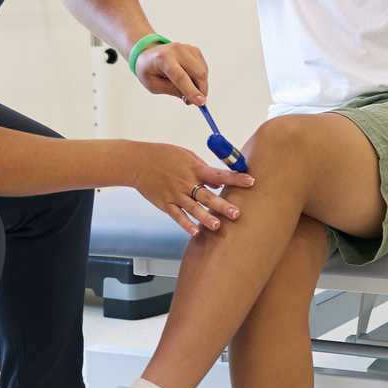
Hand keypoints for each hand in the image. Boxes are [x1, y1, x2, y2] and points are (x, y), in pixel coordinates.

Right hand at [132, 142, 250, 236]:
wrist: (137, 162)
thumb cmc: (163, 156)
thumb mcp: (186, 156)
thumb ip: (203, 168)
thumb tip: (217, 181)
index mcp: (194, 169)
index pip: (219, 174)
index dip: (235, 178)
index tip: (250, 181)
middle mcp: (186, 182)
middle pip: (207, 196)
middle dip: (222, 205)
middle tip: (237, 213)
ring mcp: (175, 194)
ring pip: (193, 208)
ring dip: (205, 218)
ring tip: (217, 226)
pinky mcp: (165, 203)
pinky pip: (177, 216)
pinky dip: (185, 224)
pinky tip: (195, 231)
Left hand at [134, 40, 209, 106]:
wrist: (148, 54)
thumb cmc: (149, 70)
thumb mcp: (154, 86)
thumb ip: (172, 91)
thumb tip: (191, 99)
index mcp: (163, 58)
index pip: (180, 77)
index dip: (191, 91)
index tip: (201, 103)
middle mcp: (177, 50)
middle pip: (198, 73)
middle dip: (201, 91)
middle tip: (196, 102)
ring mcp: (188, 48)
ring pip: (203, 71)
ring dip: (200, 85)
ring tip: (187, 90)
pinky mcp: (195, 50)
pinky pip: (204, 68)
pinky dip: (200, 78)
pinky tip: (189, 80)